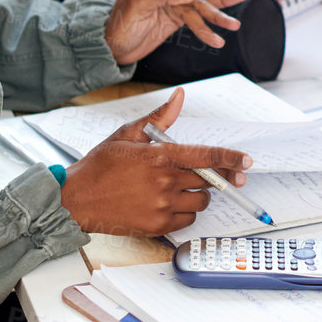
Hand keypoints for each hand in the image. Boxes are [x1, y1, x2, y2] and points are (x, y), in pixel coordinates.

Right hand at [59, 90, 253, 236]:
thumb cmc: (100, 166)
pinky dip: (184, 211)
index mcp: (160, 156)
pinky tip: (167, 203)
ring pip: (200, 201)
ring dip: (197, 194)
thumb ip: (159, 118)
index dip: (230, 159)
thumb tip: (179, 96)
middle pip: (208, 180)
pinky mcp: (157, 225)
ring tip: (177, 187)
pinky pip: (187, 219)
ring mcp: (161, 206)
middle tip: (204, 173)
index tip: (246, 162)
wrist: (75, 199)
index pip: (206, 157)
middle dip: (212, 176)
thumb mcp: (127, 135)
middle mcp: (164, 182)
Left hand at [104, 0, 247, 63]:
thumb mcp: (133, 7)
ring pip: (202, 5)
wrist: (110, 48)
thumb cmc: (116, 24)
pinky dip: (208, 30)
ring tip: (233, 25)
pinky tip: (218, 38)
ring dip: (218, 16)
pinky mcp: (177, 16)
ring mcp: (174, 0)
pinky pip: (197, 20)